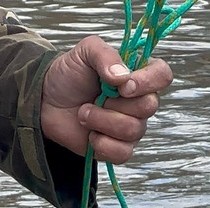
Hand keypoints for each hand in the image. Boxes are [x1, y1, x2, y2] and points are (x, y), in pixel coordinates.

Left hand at [40, 35, 172, 163]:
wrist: (46, 102)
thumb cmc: (69, 74)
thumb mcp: (85, 51)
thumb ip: (105, 55)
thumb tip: (123, 78)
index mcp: (137, 73)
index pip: (162, 75)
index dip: (148, 82)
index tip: (123, 86)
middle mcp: (139, 101)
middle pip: (149, 106)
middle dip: (115, 104)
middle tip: (96, 97)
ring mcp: (130, 127)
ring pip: (133, 131)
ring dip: (102, 122)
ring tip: (83, 113)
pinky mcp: (118, 149)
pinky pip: (123, 154)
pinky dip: (102, 145)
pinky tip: (90, 135)